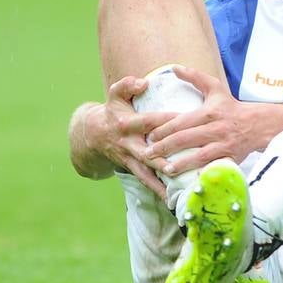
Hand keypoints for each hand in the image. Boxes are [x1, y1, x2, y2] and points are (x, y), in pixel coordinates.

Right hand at [88, 76, 175, 196]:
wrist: (94, 135)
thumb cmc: (114, 111)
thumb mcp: (116, 94)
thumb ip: (128, 85)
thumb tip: (144, 82)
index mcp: (127, 123)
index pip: (150, 121)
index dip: (168, 120)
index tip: (188, 120)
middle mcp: (128, 144)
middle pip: (148, 152)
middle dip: (165, 159)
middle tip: (184, 163)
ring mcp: (129, 159)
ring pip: (147, 172)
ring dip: (162, 182)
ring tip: (178, 191)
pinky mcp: (132, 169)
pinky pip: (146, 182)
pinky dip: (159, 191)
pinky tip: (172, 200)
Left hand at [144, 65, 258, 175]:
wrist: (259, 124)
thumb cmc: (231, 107)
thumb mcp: (215, 88)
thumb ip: (195, 77)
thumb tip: (174, 68)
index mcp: (208, 112)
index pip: (181, 122)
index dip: (164, 130)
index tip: (149, 135)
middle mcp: (215, 129)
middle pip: (186, 139)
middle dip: (165, 147)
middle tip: (148, 154)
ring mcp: (223, 145)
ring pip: (198, 156)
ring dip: (180, 164)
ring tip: (164, 169)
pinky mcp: (229, 158)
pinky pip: (212, 167)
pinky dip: (199, 173)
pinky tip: (187, 179)